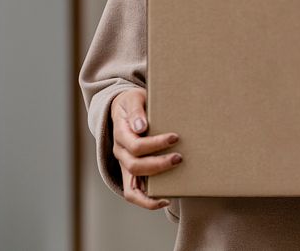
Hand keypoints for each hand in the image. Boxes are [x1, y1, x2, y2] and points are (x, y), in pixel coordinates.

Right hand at [110, 88, 181, 209]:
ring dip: (154, 187)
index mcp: (120, 134)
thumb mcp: (134, 98)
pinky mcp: (130, 173)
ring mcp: (124, 164)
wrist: (124, 109)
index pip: (136, 145)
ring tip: (174, 183)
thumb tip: (140, 127)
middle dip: (159, 164)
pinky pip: (133, 194)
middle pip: (136, 166)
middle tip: (179, 157)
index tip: (175, 137)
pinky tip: (165, 199)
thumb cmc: (132, 103)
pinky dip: (147, 201)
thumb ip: (137, 110)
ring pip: (132, 187)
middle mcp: (120, 152)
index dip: (156, 144)